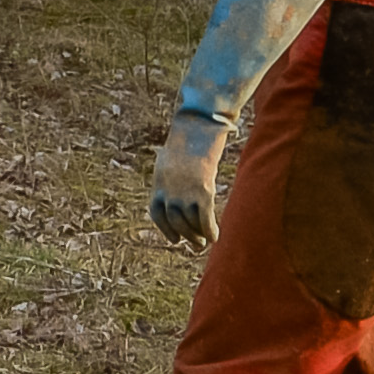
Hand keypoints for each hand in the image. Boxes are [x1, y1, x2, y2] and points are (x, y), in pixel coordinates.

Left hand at [149, 107, 232, 251]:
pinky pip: (205, 219)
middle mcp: (168, 192)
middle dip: (186, 236)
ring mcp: (185, 194)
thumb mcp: (170, 160)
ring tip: (205, 242)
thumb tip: (178, 189)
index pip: (157, 214)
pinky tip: (215, 236)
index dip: (166, 229)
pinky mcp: (203, 192)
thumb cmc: (186, 141)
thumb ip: (171, 177)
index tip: (174, 239)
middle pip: (175, 222)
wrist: (197, 129)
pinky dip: (210, 230)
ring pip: (190, 223)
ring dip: (198, 236)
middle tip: (196, 244)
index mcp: (158, 184)